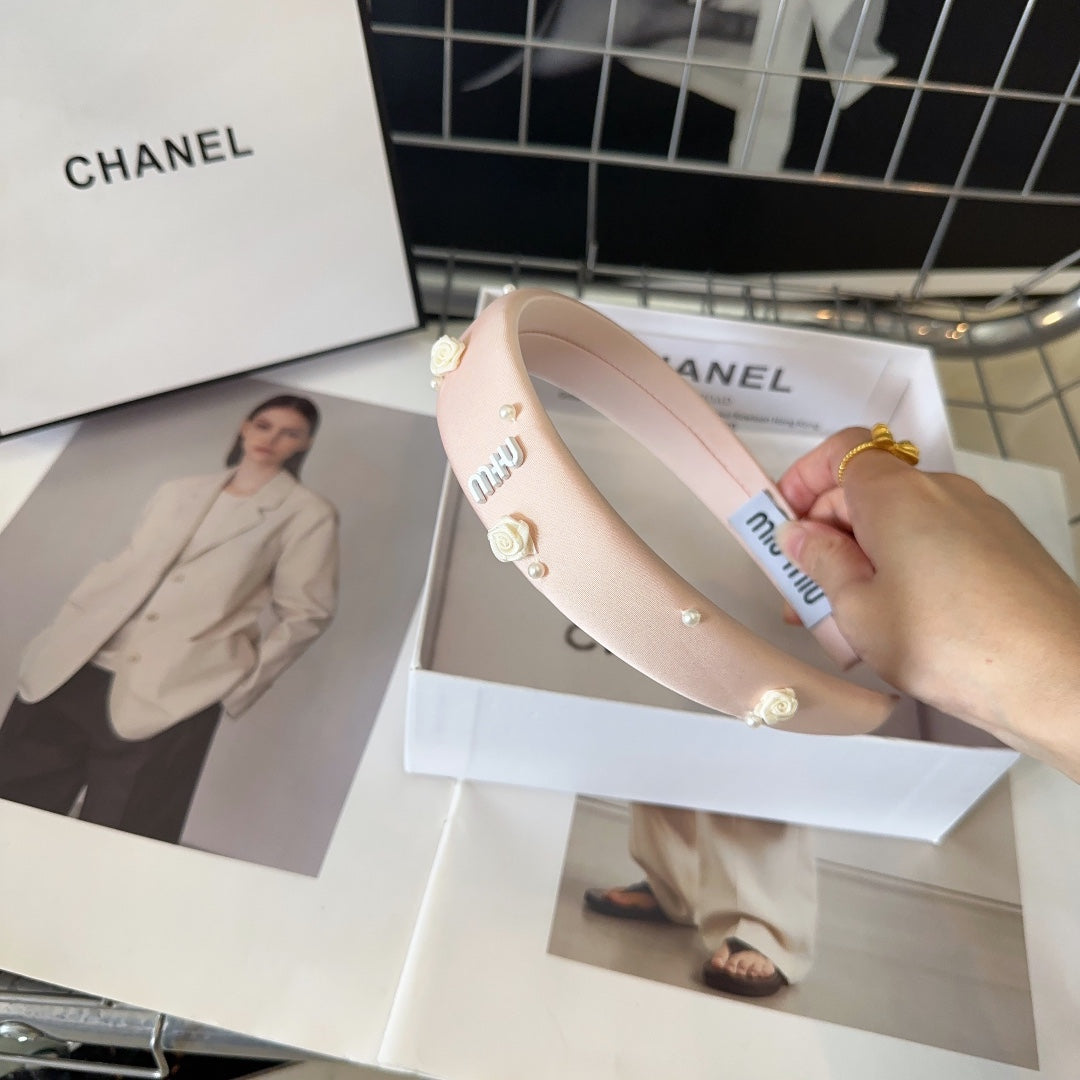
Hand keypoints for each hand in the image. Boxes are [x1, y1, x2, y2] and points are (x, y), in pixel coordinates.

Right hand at [775, 427, 1079, 780]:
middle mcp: (941, 492)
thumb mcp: (859, 608)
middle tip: (802, 586)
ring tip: (846, 617)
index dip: (805, 478)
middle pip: (869, 490)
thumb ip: (821, 562)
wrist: (1055, 678)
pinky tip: (898, 620)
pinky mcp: (1004, 547)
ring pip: (903, 522)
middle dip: (828, 531)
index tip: (784, 519)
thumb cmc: (953, 642)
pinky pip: (937, 542)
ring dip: (866, 555)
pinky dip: (907, 566)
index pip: (842, 452)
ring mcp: (979, 517)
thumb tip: (801, 535)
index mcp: (898, 494)